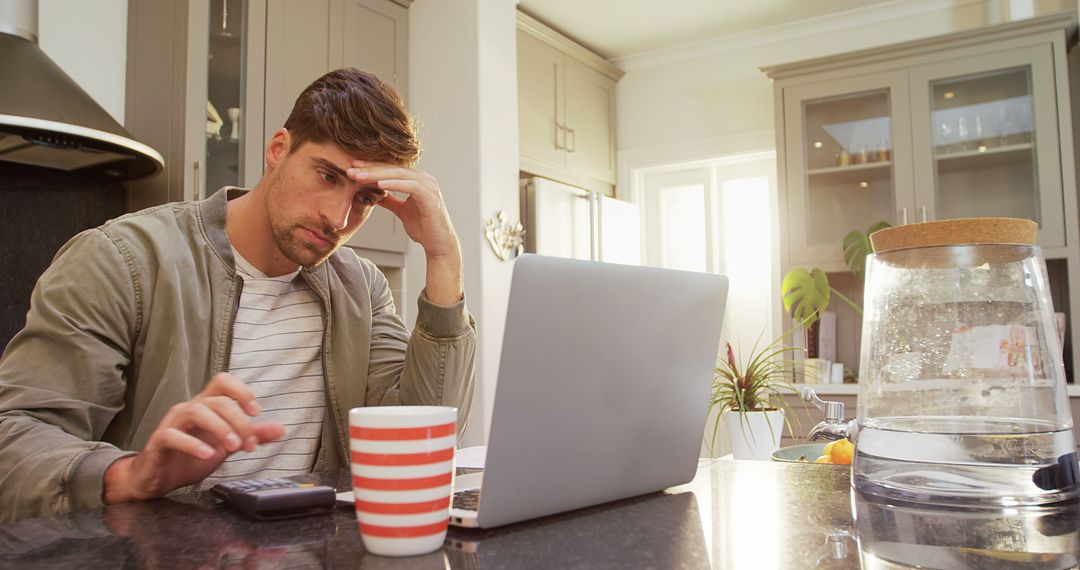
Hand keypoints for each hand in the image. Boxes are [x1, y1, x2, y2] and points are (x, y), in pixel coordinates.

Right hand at [104, 373, 283, 503]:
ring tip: (233, 447)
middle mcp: (189, 408)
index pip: (223, 381)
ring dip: (220, 428)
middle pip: (218, 401)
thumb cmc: (191, 457)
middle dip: (239, 421)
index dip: (242, 391)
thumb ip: (252, 436)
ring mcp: (172, 423)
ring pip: (197, 411)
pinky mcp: (159, 441)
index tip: (257, 412)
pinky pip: (173, 435)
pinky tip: (208, 454)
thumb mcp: (227, 446)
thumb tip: (281, 429)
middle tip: (249, 444)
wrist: (157, 479)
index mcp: (206, 406)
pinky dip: (193, 444)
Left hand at [347, 162, 463, 304]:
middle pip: (393, 168)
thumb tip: (375, 193)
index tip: (353, 168)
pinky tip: (379, 184)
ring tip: (359, 176)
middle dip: (371, 169)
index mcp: (417, 180)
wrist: (439, 245)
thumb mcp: (402, 211)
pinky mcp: (430, 197)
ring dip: (377, 174)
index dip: (371, 168)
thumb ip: (391, 200)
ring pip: (399, 174)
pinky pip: (410, 186)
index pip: (391, 169)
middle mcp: (424, 179)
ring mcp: (428, 186)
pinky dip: (394, 184)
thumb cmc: (425, 228)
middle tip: (351, 169)